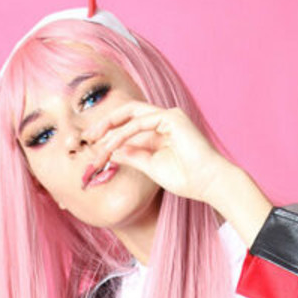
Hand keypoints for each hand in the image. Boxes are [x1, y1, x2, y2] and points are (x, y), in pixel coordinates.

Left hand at [84, 101, 227, 204]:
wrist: (210, 184)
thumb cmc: (187, 179)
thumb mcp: (151, 167)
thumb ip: (132, 156)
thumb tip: (112, 151)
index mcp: (160, 130)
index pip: (129, 124)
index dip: (110, 132)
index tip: (93, 146)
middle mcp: (164, 119)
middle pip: (127, 113)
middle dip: (105, 124)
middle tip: (88, 138)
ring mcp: (169, 116)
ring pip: (130, 117)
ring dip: (111, 132)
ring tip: (97, 147)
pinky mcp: (172, 118)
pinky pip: (139, 123)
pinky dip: (123, 134)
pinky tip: (112, 147)